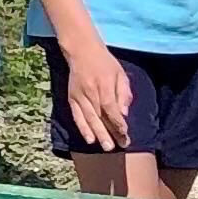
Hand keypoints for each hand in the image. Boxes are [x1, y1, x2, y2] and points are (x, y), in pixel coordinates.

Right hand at [59, 35, 129, 152]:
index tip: (125, 133)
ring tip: (106, 147)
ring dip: (98, 134)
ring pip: (89, 119)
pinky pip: (77, 116)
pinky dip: (83, 129)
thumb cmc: (104, 62)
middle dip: (110, 133)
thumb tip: (124, 113)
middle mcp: (90, 92)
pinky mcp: (72, 99)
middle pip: (100, 116)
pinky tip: (89, 139)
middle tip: (118, 146)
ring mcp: (79, 96)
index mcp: (104, 85)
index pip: (111, 108)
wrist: (81, 51)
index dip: (118, 122)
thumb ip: (123, 93)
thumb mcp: (120, 73)